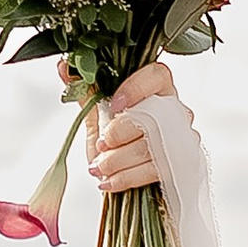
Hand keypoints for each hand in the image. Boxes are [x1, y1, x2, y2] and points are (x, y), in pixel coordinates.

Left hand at [87, 60, 182, 195]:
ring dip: (117, 159)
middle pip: (153, 114)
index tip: (113, 104)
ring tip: (100, 167)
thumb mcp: (99, 117)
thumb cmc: (117, 145)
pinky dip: (125, 178)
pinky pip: (153, 171)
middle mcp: (175, 111)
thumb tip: (65, 66)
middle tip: (101, 144)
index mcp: (158, 91)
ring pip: (150, 146)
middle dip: (119, 132)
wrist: (127, 180)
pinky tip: (109, 181)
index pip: (158, 75)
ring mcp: (182, 138)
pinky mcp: (180, 166)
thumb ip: (86, 92)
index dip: (136, 88)